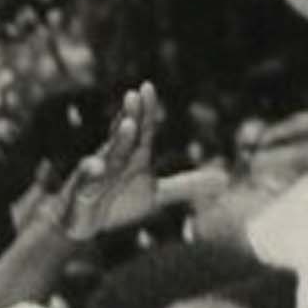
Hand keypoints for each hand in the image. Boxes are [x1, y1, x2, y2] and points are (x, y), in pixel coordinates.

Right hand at [40, 84, 225, 240]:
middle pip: (124, 136)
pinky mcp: (81, 192)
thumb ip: (186, 185)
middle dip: (130, 116)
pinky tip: (97, 166)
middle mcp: (113, 160)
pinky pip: (85, 181)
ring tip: (128, 125)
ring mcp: (96, 175)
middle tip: (134, 95)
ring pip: (107, 154)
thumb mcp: (155, 194)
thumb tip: (225, 179)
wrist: (82, 221)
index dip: (144, 110)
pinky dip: (90, 172)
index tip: (147, 86)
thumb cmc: (118, 200)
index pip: (141, 130)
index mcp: (131, 156)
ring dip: (117, 140)